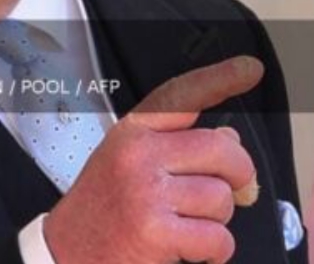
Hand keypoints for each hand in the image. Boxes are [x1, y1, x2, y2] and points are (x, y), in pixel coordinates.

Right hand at [42, 56, 262, 263]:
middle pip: (221, 150)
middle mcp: (137, 155)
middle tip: (235, 191)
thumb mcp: (126, 163)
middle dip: (239, 175)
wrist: (64, 253)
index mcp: (132, 133)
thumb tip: (229, 141)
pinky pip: (217, 239)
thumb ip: (174, 147)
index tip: (249, 69)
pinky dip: (213, 251)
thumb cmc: (101, 210)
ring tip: (186, 226)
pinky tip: (189, 249)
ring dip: (215, 221)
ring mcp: (146, 192)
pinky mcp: (156, 232)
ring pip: (221, 199)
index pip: (180, 97)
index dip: (218, 80)